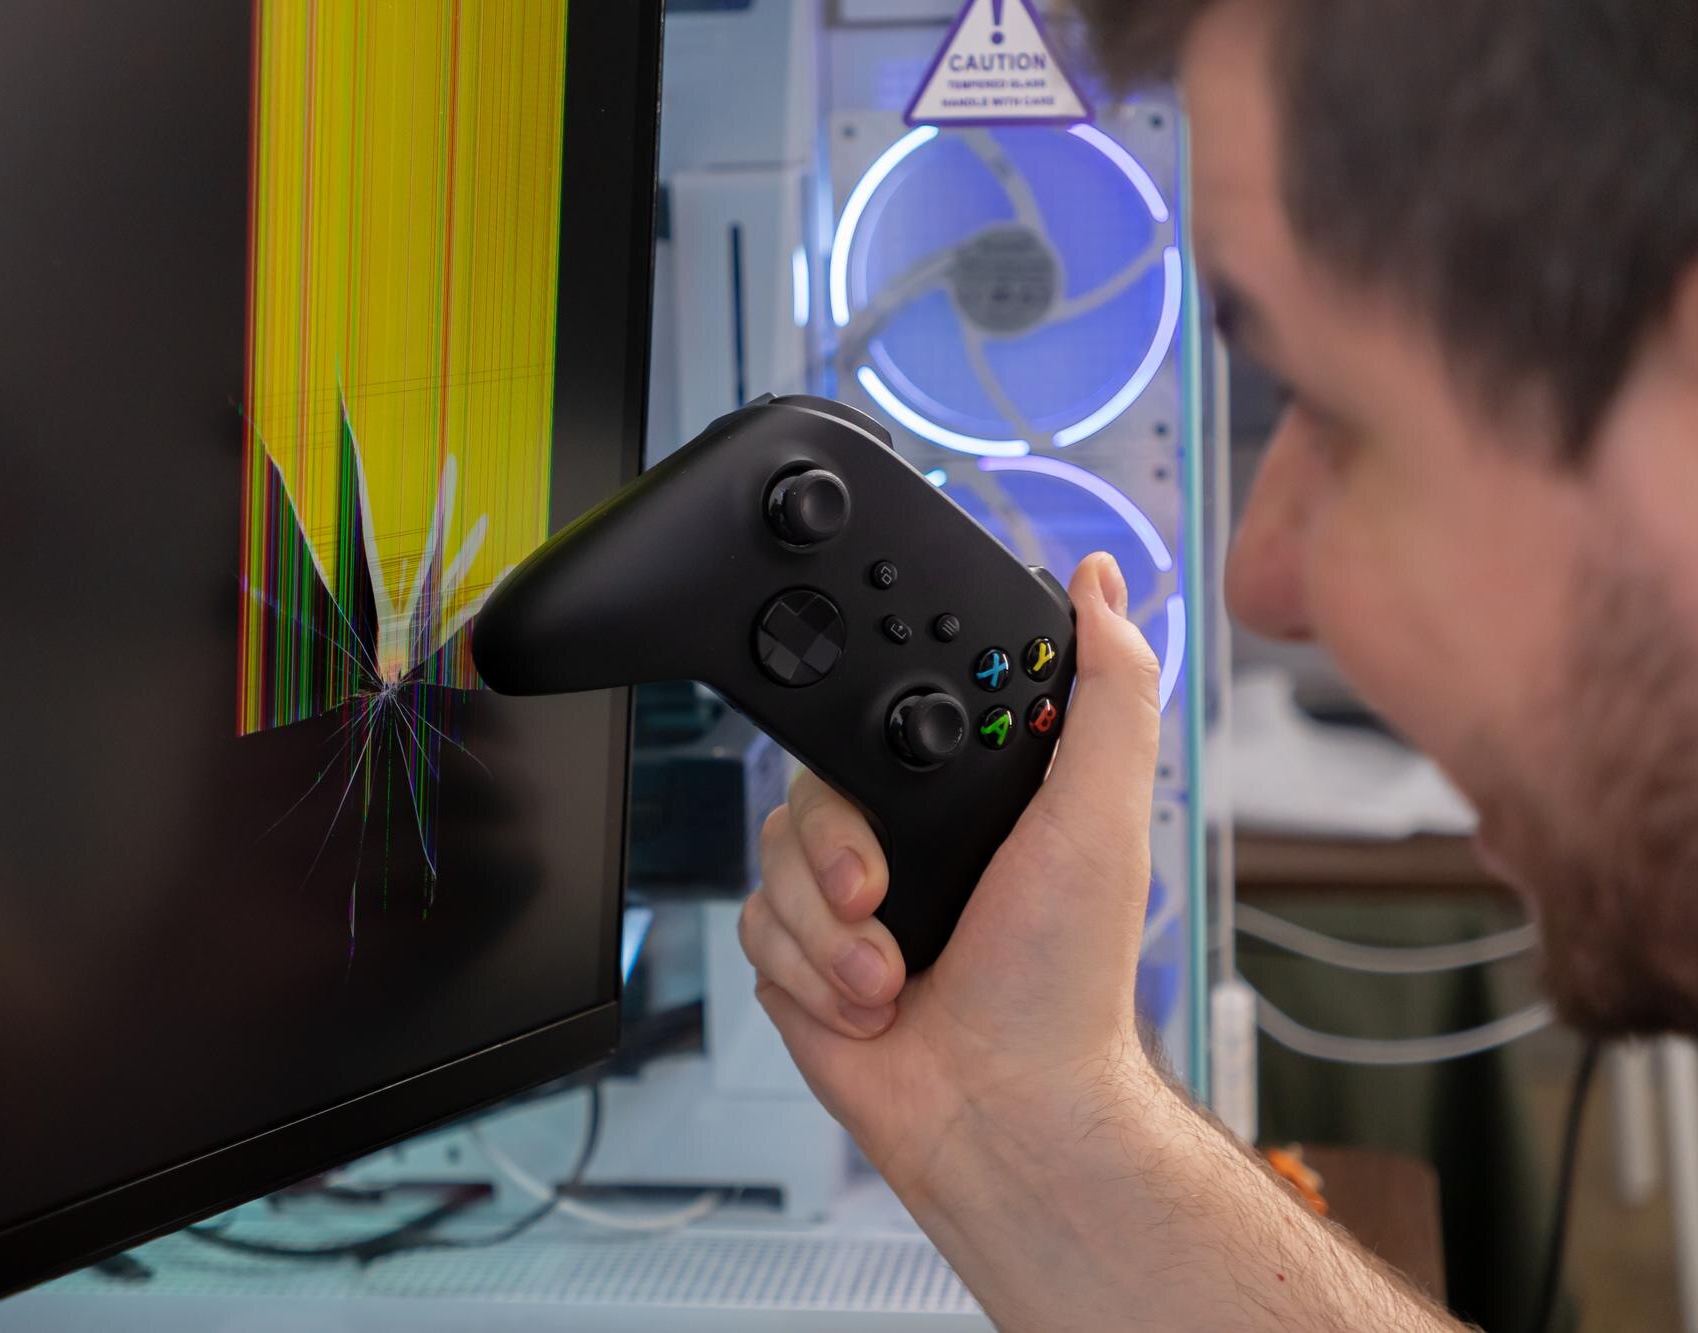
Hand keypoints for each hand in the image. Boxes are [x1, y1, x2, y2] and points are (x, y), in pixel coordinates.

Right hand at [739, 552, 1163, 1193]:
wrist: (999, 1109)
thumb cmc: (1061, 983)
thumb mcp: (1100, 816)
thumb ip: (1108, 695)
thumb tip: (1106, 587)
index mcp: (970, 796)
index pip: (891, 715)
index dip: (879, 730)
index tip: (898, 780)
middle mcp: (906, 838)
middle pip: (814, 777)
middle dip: (843, 846)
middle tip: (884, 891)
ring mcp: (846, 898)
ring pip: (776, 852)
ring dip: (832, 925)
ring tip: (890, 969)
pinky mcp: (799, 955)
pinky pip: (758, 923)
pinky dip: (811, 968)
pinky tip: (868, 1001)